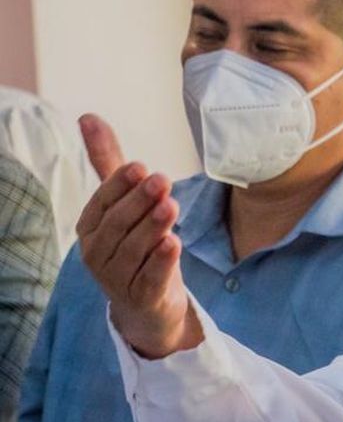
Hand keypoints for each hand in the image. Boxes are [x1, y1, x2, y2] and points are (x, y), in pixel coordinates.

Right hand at [76, 114, 199, 358]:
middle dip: (139, 202)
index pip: (102, 203)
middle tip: (162, 180)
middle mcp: (97, 253)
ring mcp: (117, 279)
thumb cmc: (135, 246)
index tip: (141, 167)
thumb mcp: (124, 203)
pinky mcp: (142, 297)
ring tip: (171, 207)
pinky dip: (161, 261)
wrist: (148, 304)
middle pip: (118, 225)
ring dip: (152, 227)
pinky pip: (150, 278)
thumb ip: (109, 163)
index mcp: (90, 227)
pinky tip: (174, 244)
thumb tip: (88, 117)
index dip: (120, 186)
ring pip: (133, 250)